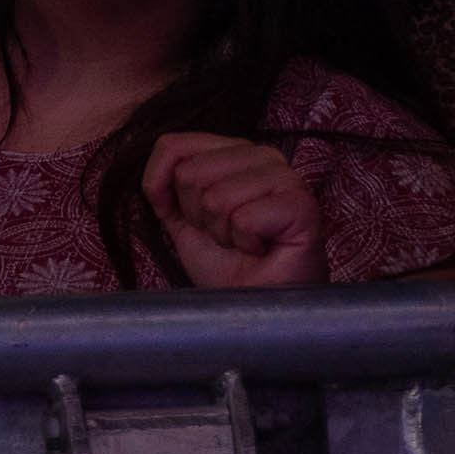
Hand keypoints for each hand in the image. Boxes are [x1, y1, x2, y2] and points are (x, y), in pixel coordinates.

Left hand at [142, 132, 327, 287]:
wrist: (256, 308)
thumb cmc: (225, 264)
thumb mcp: (181, 218)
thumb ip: (163, 187)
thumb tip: (153, 176)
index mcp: (233, 150)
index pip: (173, 145)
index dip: (160, 185)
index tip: (182, 217)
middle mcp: (262, 155)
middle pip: (191, 172)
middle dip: (197, 216)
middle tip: (224, 235)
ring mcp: (286, 177)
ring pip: (217, 197)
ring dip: (222, 233)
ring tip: (244, 243)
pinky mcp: (302, 205)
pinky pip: (244, 219)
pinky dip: (245, 243)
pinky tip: (262, 249)